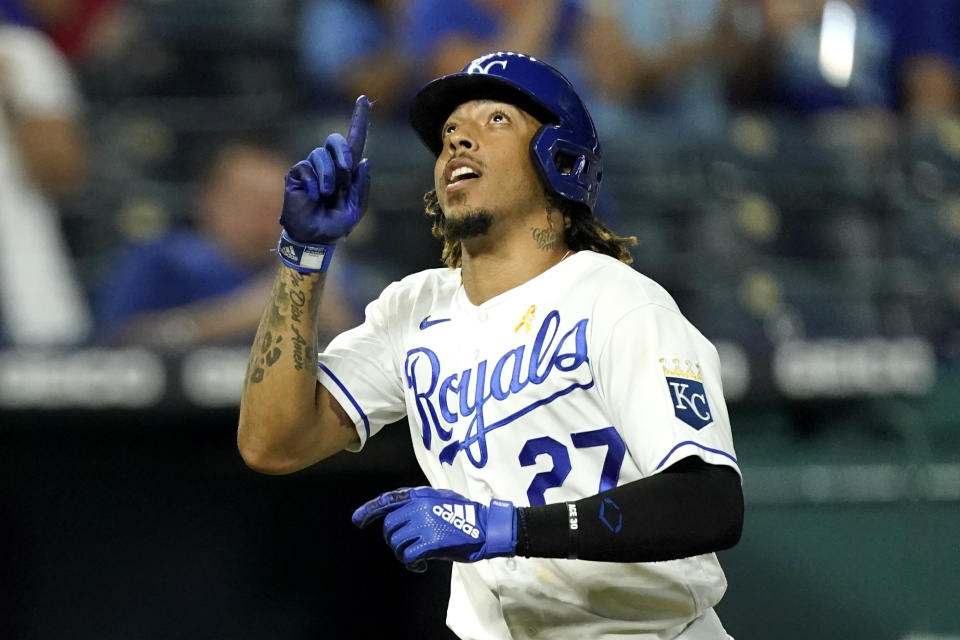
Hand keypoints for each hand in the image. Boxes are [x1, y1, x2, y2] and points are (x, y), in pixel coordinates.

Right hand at [280, 95, 370, 244]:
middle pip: (335, 140)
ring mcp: (312, 167)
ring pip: (321, 155)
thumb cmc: (335, 225)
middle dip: (342, 154)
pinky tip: (312, 197)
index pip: (355, 141)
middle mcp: (330, 165)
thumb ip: (362, 186)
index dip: (359, 120)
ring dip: (328, 176)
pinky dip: (313, 184)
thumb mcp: (355, 208)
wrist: (313, 238)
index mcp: (347, 171)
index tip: (364, 99)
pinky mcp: (297, 173)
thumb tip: (364, 161)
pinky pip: (307, 168)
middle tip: (344, 175)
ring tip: (325, 195)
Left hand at [352, 486, 515, 572]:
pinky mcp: (431, 542)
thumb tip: (403, 515)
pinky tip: (420, 566)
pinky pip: (408, 556)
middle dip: (393, 541)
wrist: (486, 527)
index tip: (357, 520)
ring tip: (415, 558)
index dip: (369, 510)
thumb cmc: (466, 515)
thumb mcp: (441, 499)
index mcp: (420, 496)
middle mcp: (418, 507)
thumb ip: (421, 504)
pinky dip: (411, 563)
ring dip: (402, 553)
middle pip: (389, 527)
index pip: (387, 500)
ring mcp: (424, 523)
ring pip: (396, 543)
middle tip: (406, 549)